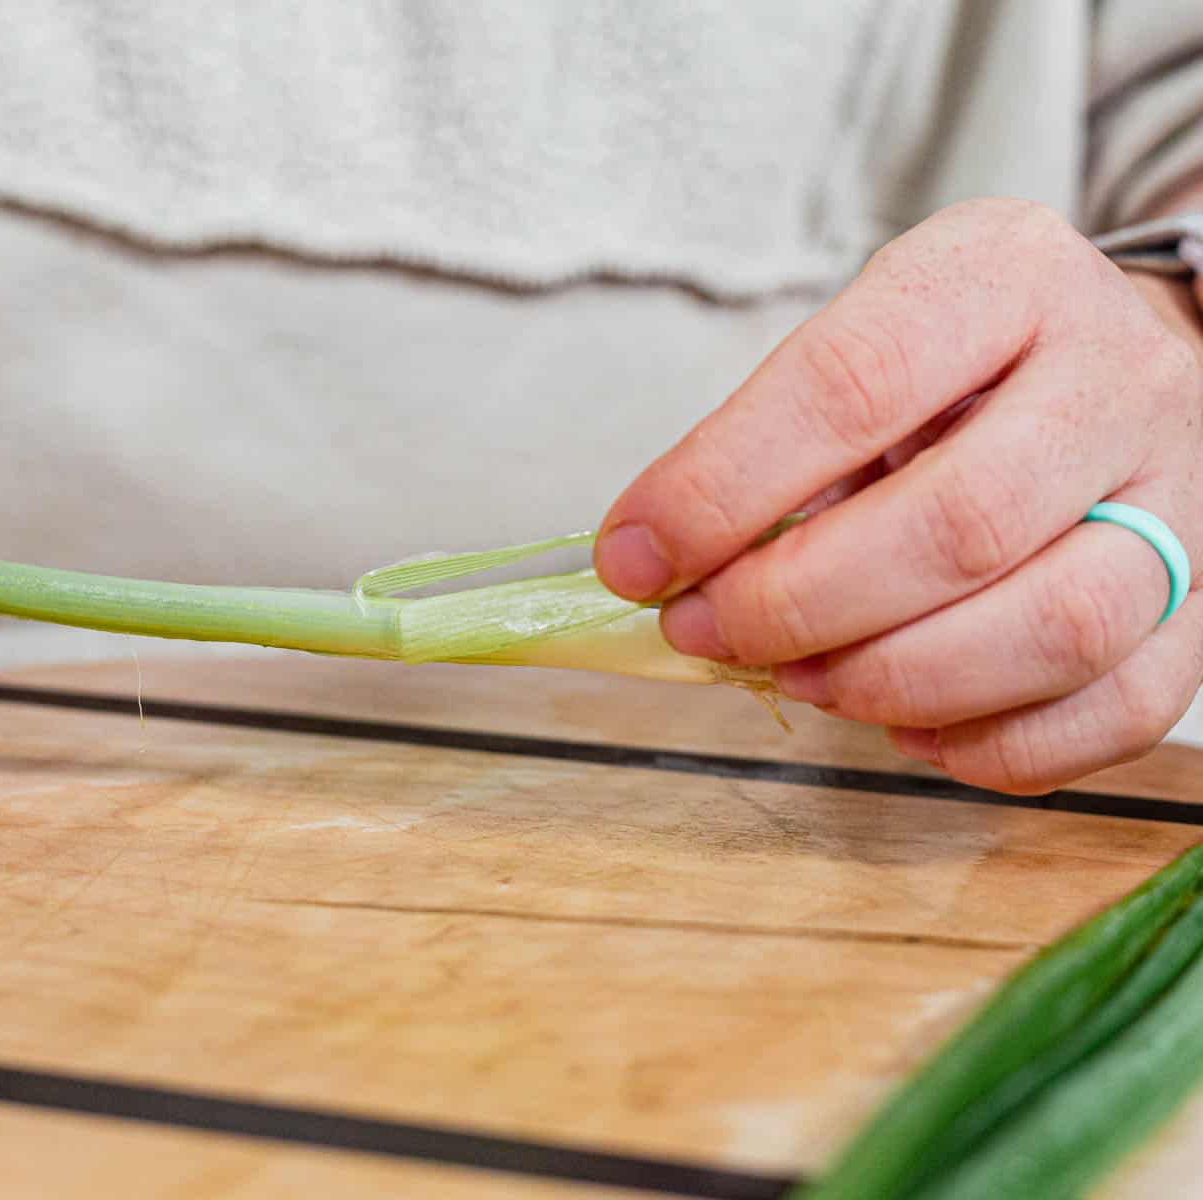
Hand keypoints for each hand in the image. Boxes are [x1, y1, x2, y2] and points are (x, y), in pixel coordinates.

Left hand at [595, 197, 1202, 793]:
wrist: (1122, 355)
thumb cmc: (955, 363)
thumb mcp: (862, 343)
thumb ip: (772, 446)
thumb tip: (660, 566)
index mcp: (1003, 275)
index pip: (850, 383)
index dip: (722, 488)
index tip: (633, 556)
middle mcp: (1112, 376)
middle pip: (959, 523)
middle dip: (799, 603)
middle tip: (707, 630)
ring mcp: (1181, 491)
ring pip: (1059, 625)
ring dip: (896, 681)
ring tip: (801, 679)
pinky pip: (1123, 706)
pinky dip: (996, 743)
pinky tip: (907, 727)